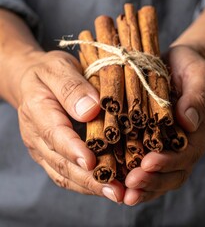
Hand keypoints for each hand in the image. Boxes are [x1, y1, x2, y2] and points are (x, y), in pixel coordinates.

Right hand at [17, 50, 124, 201]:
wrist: (31, 79)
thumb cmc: (47, 71)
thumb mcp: (58, 68)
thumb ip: (71, 87)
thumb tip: (90, 110)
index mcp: (37, 110)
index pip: (55, 134)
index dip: (73, 150)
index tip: (92, 163)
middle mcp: (37, 134)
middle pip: (61, 162)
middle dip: (88, 179)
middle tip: (115, 191)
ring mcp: (43, 147)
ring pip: (63, 173)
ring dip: (89, 186)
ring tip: (115, 194)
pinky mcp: (50, 153)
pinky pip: (65, 173)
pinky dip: (85, 183)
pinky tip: (104, 186)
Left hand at [123, 46, 204, 205]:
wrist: (180, 65)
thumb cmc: (191, 68)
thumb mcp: (200, 76)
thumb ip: (198, 97)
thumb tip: (189, 122)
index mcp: (199, 130)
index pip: (187, 153)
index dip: (169, 162)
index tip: (148, 164)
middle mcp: (185, 143)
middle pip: (173, 172)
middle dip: (153, 181)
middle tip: (131, 186)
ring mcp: (169, 145)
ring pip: (160, 174)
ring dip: (143, 186)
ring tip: (124, 193)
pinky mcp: (153, 141)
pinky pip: (147, 164)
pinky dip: (135, 175)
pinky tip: (119, 181)